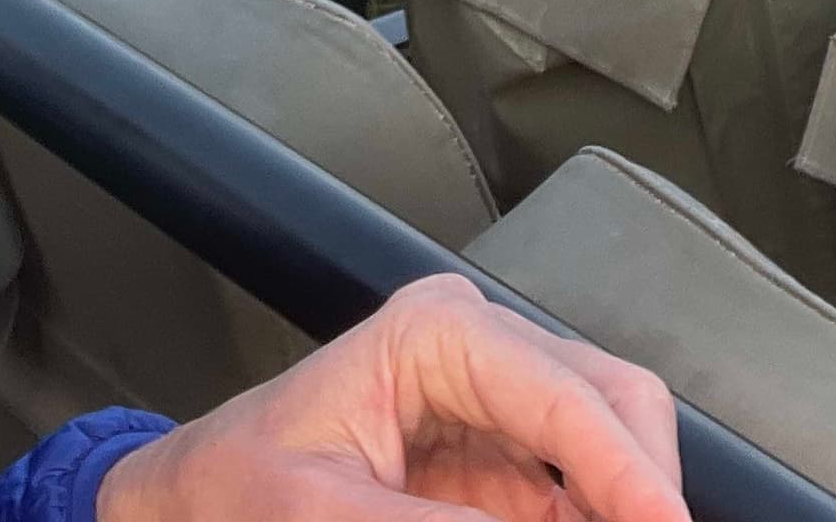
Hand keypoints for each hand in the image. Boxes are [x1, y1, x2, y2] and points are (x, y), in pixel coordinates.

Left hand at [96, 275, 682, 521]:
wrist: (192, 506)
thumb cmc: (234, 488)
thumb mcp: (319, 514)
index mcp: (437, 332)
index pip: (569, 398)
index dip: (631, 473)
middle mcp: (485, 350)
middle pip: (615, 405)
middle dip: (643, 484)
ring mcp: (502, 407)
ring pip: (612, 450)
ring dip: (625, 503)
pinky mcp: (505, 469)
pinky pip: (581, 497)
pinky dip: (596, 517)